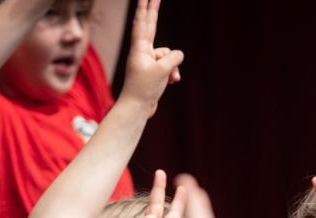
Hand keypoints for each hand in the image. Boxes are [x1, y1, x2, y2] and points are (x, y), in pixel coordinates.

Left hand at [120, 0, 182, 115]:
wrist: (137, 108)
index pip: (142, 23)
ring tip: (169, 78)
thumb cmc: (144, 88)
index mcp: (140, 48)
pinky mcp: (154, 71)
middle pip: (150, 26)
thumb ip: (173, 57)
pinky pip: (169, 66)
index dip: (146, 8)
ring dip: (173, 66)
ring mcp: (148, 61)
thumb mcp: (162, 70)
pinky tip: (172, 82)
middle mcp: (142, 52)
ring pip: (168, 55)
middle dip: (153, 11)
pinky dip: (172, 73)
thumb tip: (178, 55)